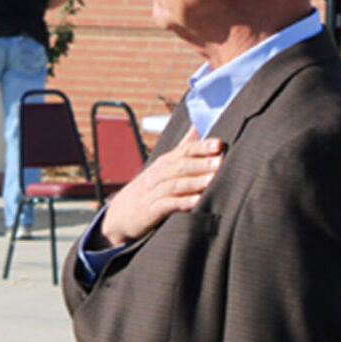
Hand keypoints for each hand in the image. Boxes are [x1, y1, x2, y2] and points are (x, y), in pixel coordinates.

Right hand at [96, 127, 222, 246]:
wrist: (120, 215)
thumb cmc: (148, 188)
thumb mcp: (162, 167)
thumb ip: (181, 149)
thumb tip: (198, 126)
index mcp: (164, 163)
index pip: (183, 150)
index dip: (201, 147)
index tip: (219, 144)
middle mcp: (158, 174)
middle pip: (180, 166)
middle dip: (200, 163)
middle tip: (220, 161)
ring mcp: (153, 192)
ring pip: (175, 184)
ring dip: (194, 182)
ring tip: (212, 180)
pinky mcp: (151, 210)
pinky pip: (167, 205)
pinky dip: (182, 203)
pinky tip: (197, 202)